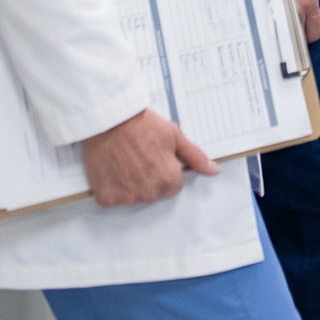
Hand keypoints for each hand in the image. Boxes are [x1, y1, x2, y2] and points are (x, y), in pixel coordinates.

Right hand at [82, 108, 216, 206]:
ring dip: (131, 185)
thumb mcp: (175, 136)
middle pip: (154, 194)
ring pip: (134, 197)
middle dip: (151, 179)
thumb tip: (214, 171)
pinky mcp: (105, 198)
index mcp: (168, 180)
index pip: (174, 186)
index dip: (167, 171)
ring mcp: (125, 198)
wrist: (110, 120)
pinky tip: (113, 168)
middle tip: (141, 157)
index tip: (158, 158)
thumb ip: (195, 157)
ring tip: (126, 161)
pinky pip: (113, 199)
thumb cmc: (144, 125)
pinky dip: (112, 188)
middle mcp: (147, 194)